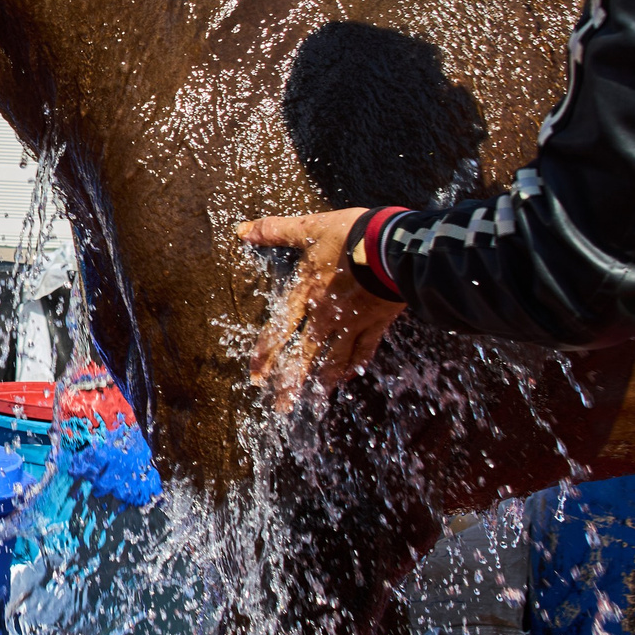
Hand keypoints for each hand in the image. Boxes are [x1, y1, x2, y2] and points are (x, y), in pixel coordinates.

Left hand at [237, 208, 406, 395]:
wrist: (393, 247)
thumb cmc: (350, 236)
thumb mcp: (309, 229)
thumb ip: (275, 231)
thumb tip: (241, 230)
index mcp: (305, 293)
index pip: (279, 330)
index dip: (266, 354)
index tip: (256, 377)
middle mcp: (325, 315)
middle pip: (304, 354)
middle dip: (290, 381)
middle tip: (280, 405)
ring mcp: (352, 322)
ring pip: (333, 359)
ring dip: (321, 381)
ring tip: (313, 400)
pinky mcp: (377, 322)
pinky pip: (364, 350)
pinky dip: (354, 365)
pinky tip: (347, 377)